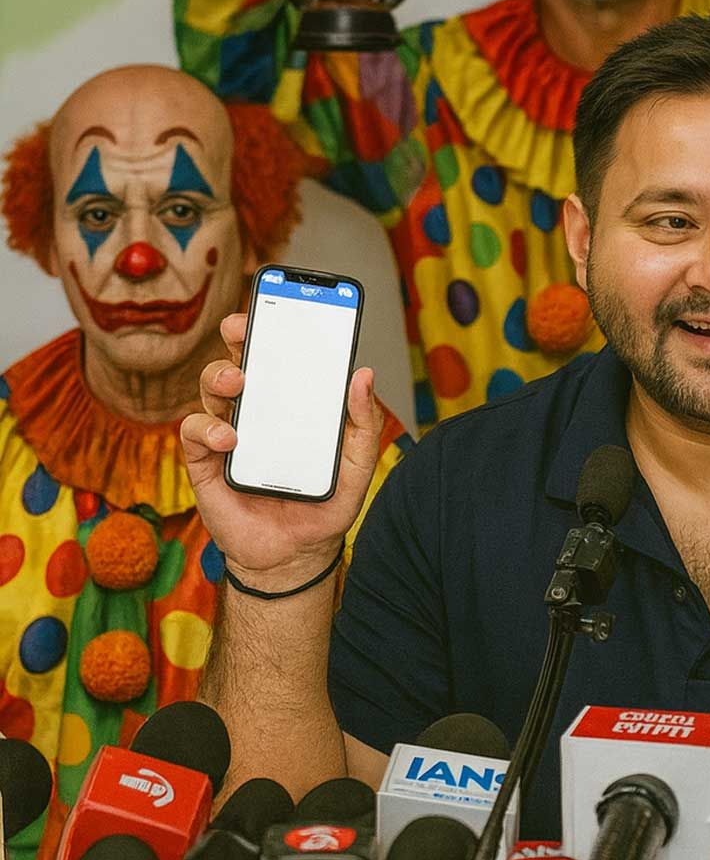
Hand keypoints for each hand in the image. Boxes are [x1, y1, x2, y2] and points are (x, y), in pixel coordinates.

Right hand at [180, 312, 382, 590]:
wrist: (296, 555)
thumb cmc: (324, 504)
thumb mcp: (356, 463)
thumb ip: (362, 422)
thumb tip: (364, 374)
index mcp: (291, 403)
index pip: (279, 356)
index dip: (273, 326)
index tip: (276, 303)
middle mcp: (256, 411)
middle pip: (239, 360)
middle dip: (238, 336)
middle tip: (242, 328)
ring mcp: (227, 435)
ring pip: (211, 389)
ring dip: (221, 377)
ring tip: (239, 382)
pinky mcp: (205, 464)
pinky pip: (194, 434)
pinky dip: (208, 429)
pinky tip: (231, 439)